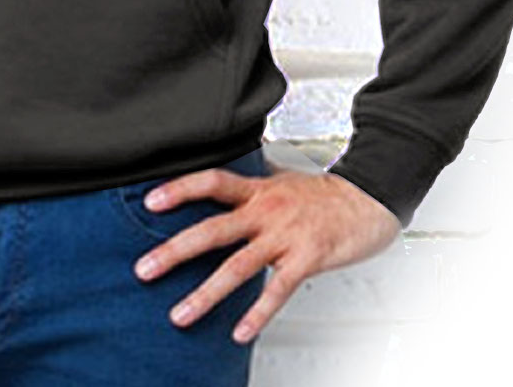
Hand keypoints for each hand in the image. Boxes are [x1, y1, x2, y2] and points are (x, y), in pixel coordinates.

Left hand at [130, 163, 401, 343]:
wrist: (368, 200)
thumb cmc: (322, 195)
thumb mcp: (281, 180)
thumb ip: (251, 184)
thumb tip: (223, 181)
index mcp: (257, 189)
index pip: (211, 182)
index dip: (179, 190)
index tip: (149, 202)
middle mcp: (265, 210)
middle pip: (212, 229)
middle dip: (175, 251)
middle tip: (144, 269)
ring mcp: (285, 236)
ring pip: (238, 267)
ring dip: (206, 294)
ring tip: (180, 314)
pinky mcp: (306, 259)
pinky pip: (277, 291)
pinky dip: (258, 314)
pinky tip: (239, 332)